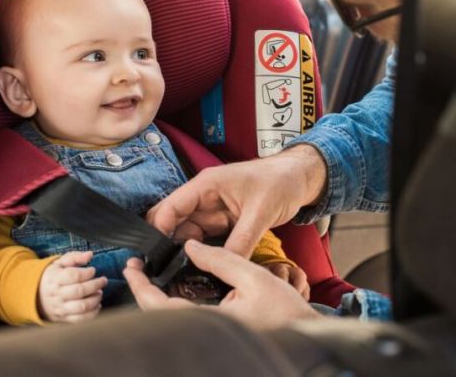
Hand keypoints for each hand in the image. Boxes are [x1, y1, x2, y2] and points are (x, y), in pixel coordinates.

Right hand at [38, 251, 106, 323]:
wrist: (37, 296)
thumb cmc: (53, 277)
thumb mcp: (60, 263)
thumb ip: (75, 257)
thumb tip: (89, 254)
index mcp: (55, 278)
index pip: (73, 275)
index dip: (87, 273)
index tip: (93, 270)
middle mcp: (57, 294)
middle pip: (79, 291)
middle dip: (95, 285)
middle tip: (103, 281)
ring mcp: (60, 308)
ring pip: (81, 306)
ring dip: (95, 299)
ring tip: (99, 292)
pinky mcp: (64, 318)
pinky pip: (81, 319)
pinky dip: (93, 313)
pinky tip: (97, 304)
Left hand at [124, 240, 320, 329]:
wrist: (306, 335)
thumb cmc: (286, 311)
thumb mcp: (255, 276)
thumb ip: (221, 259)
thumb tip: (191, 246)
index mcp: (211, 322)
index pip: (161, 307)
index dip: (141, 286)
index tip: (131, 268)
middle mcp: (206, 332)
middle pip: (160, 316)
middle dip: (144, 291)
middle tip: (137, 268)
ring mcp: (211, 335)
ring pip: (172, 319)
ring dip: (157, 298)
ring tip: (152, 274)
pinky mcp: (217, 335)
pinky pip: (186, 321)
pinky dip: (174, 304)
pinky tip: (175, 288)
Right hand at [147, 145, 326, 256]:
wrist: (299, 178)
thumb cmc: (280, 182)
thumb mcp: (261, 213)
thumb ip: (242, 241)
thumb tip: (226, 266)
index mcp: (206, 186)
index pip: (171, 208)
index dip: (159, 231)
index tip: (156, 258)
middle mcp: (204, 198)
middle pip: (174, 223)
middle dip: (168, 246)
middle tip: (167, 272)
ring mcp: (213, 210)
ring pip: (188, 235)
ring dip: (186, 252)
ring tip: (182, 275)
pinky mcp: (223, 222)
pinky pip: (206, 240)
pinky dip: (203, 253)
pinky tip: (202, 269)